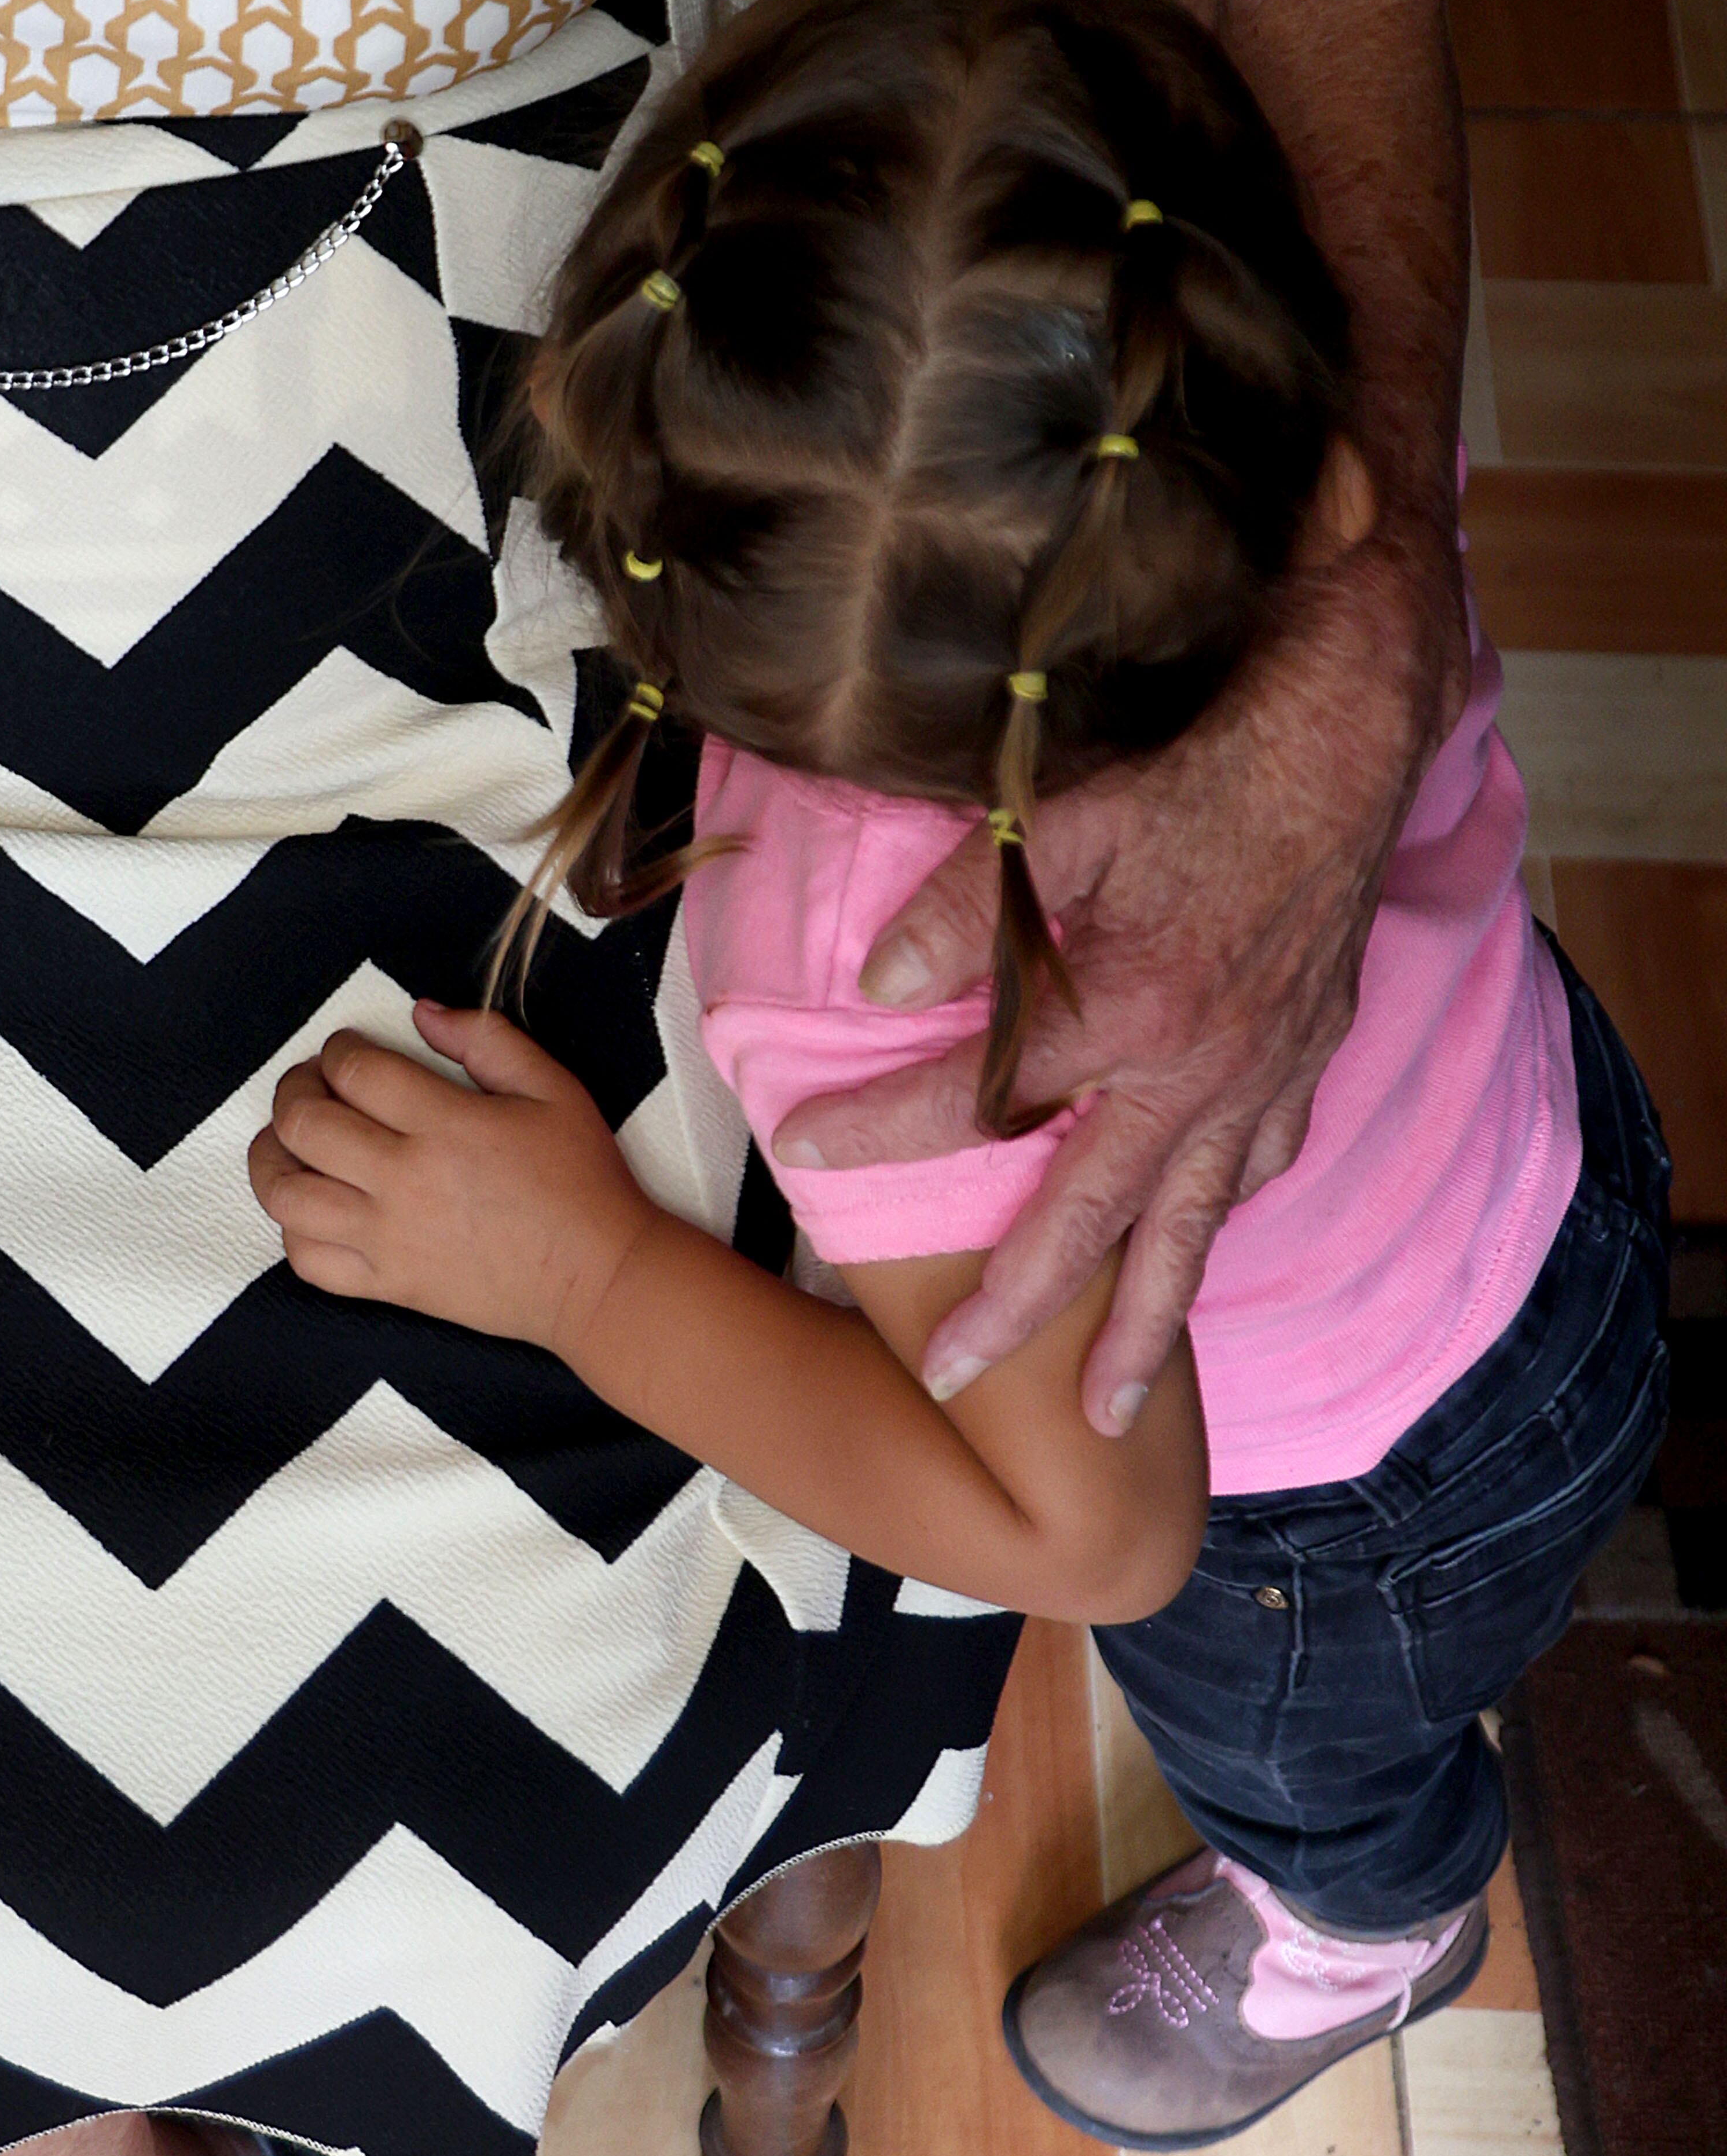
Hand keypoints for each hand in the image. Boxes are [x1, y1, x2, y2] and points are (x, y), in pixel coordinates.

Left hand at [248, 1004, 655, 1355]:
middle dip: (294, 1091)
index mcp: (445, 1125)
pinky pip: (307, 1259)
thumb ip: (486, 1040)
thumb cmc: (581, 1181)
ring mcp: (387, 1238)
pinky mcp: (387, 1284)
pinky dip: (293, 1229)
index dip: (338, 1050)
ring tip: (291, 1143)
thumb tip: (422, 1013)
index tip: (349, 1052)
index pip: (354, 1071)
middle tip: (313, 1087)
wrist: (597, 1278)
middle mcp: (403, 1181)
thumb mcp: (553, 1088)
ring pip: (286, 1194)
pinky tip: (312, 1207)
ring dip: (272, 1157)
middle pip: (303, 1124)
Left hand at [774, 520, 1468, 1430]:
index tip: (806, 1156)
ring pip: (1192, 1232)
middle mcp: (1197, 1072)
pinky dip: (1218, 1220)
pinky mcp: (1305, 1063)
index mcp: (1127, 1013)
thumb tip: (876, 981)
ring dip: (1143, 1330)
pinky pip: (1257, 1170)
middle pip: (1090, 1221)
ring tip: (1106, 1417)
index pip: (980, 1100)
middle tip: (950, 1381)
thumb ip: (966, 908)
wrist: (1349, 738)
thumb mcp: (1063, 816)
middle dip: (1016, 1313)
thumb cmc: (1202, 769)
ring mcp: (1260, 1080)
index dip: (884, 1128)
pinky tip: (1185, 1253)